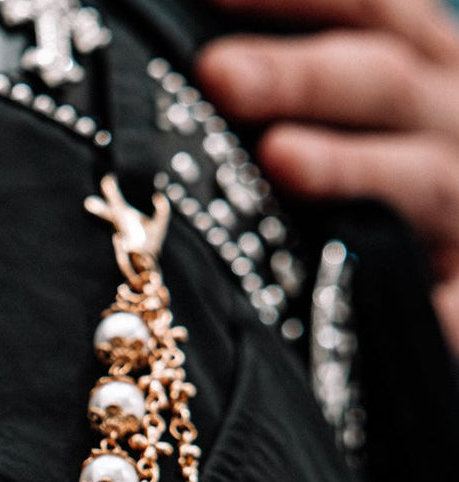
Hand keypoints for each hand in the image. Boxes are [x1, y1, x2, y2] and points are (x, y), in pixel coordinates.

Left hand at [198, 0, 458, 350]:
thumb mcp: (359, 114)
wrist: (456, 263)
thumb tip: (199, 69)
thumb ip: (293, 87)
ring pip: (417, 180)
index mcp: (422, 71)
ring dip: (348, 166)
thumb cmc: (380, 184)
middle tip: (216, 72)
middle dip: (301, 74)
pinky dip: (433, 299)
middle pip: (384, 83)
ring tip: (279, 156)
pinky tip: (397, 296)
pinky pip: (450, 301)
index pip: (366, 7)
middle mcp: (451, 126)